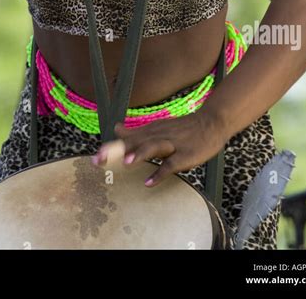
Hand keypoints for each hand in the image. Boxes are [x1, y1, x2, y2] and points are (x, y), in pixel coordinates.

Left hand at [91, 110, 224, 187]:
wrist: (211, 122)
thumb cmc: (182, 128)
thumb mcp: (157, 127)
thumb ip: (137, 132)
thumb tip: (116, 129)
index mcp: (150, 131)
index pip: (126, 139)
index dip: (110, 148)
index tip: (95, 158)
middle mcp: (158, 135)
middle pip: (135, 142)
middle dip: (117, 151)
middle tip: (99, 160)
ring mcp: (172, 144)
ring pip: (153, 147)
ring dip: (139, 154)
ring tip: (125, 163)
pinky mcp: (185, 154)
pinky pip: (171, 164)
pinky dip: (160, 173)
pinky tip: (149, 182)